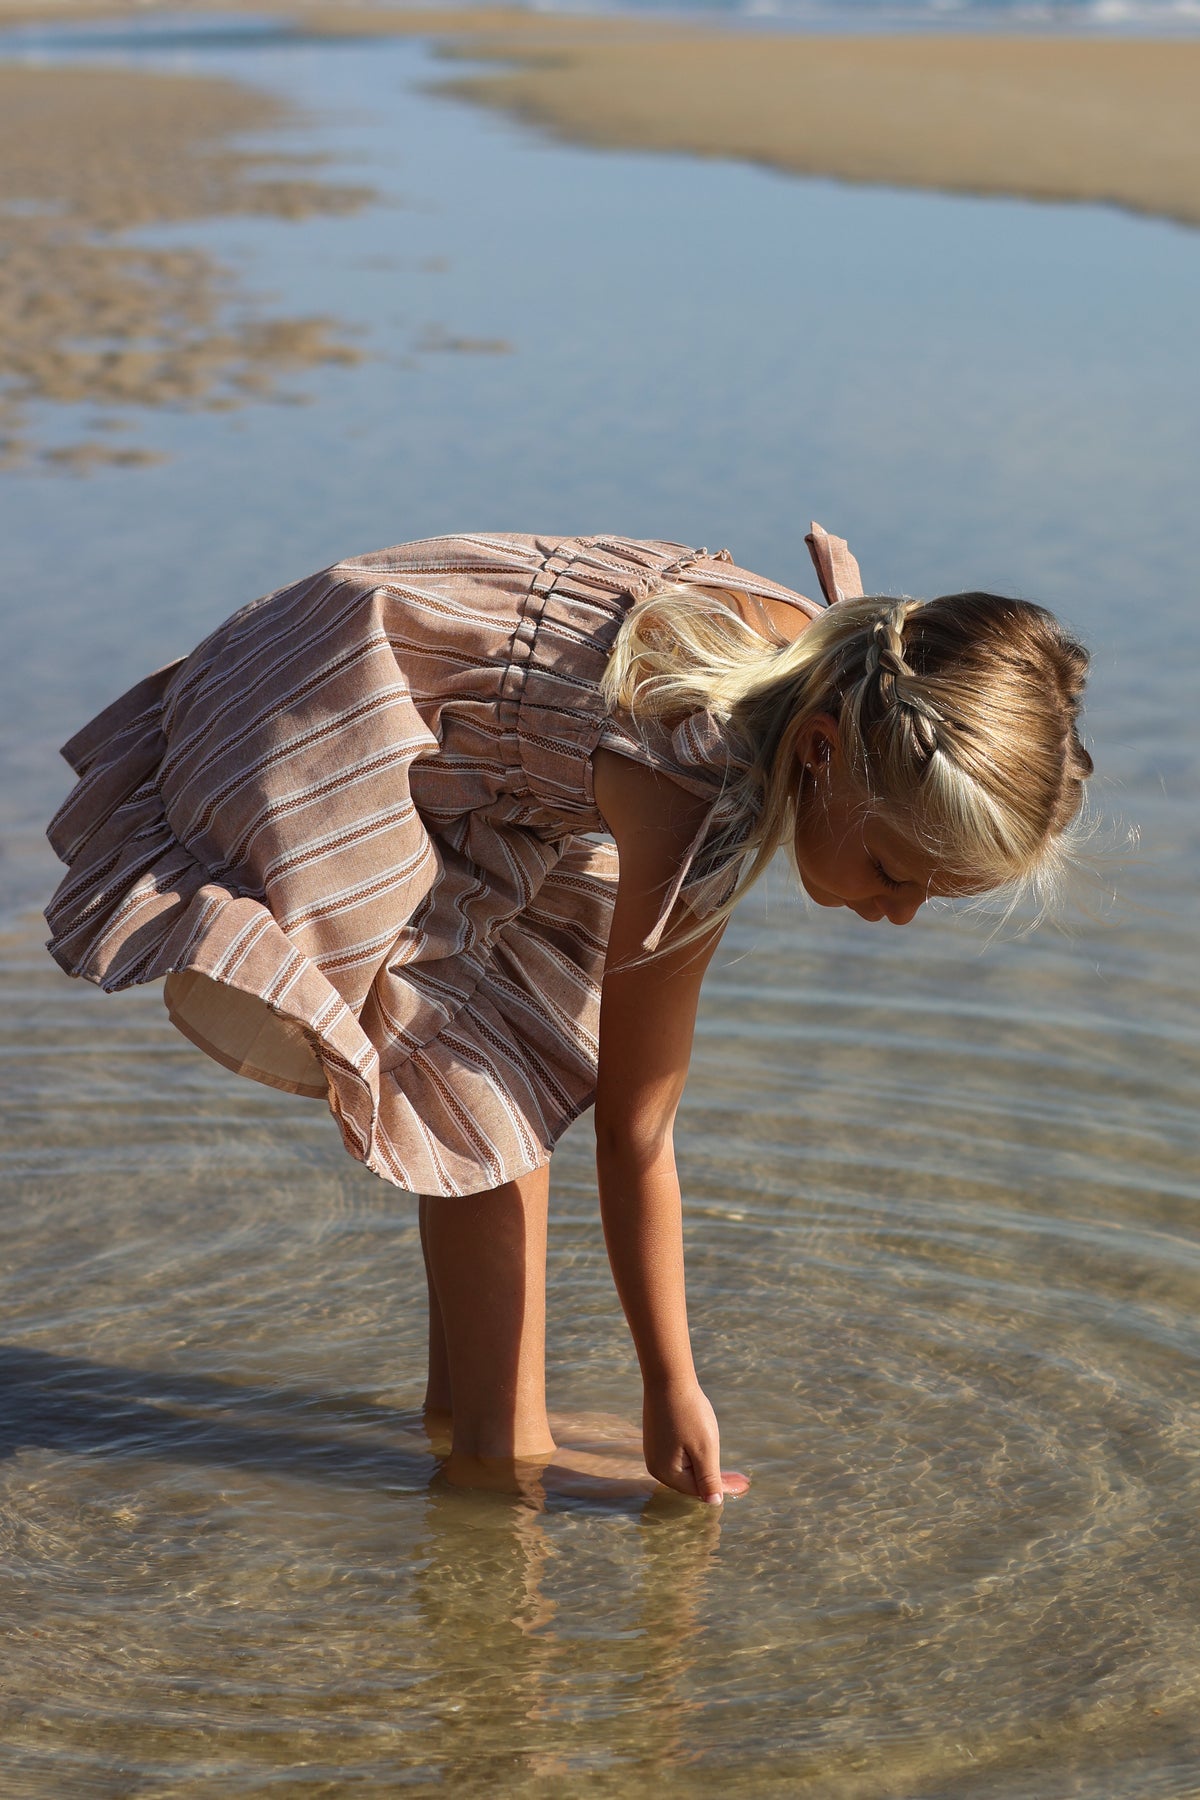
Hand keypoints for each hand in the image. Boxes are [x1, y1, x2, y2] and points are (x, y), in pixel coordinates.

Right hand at [643, 1376, 749, 1503]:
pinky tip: (707, 1451)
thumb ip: (708, 1479)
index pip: (699, 1489)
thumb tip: (713, 1503)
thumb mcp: (704, 1448)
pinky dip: (695, 1456)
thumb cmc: (689, 1413)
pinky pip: (679, 1456)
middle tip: (742, 1480)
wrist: (668, 1379)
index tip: (745, 1485)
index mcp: (666, 1473)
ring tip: (729, 1470)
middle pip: (691, 1481)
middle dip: (717, 1479)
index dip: (723, 1487)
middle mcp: (655, 1467)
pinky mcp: (655, 1439)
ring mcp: (653, 1452)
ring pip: (686, 1468)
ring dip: (706, 1468)